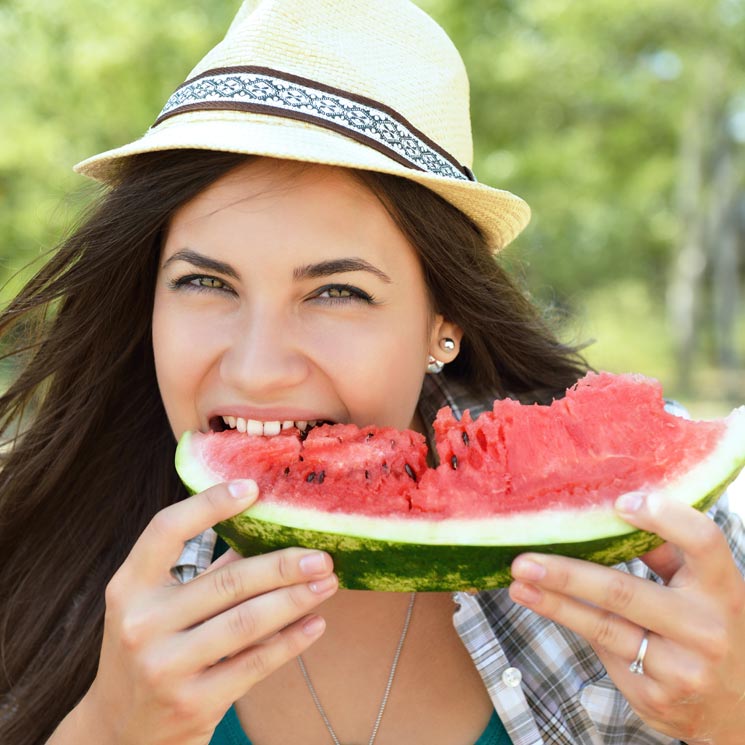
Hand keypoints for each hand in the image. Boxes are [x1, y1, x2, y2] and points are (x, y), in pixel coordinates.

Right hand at [80, 480, 337, 744]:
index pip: (166, 530)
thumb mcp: (157, 607)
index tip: (253, 488)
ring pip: (247, 621)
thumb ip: (204, 572)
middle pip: (227, 580)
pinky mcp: (193, 702)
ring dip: (296, 599)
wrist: (121, 731)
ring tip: (328, 582)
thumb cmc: (151, 650)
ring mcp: (164, 666)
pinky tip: (315, 623)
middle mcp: (142, 623)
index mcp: (129, 587)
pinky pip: (255, 663)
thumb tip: (265, 530)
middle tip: (321, 554)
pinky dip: (291, 641)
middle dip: (283, 565)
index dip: (210, 504)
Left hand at [509, 493, 744, 743]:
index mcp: (724, 589)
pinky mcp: (655, 697)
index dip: (663, 518)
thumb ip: (666, 553)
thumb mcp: (704, 588)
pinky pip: (604, 653)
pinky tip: (550, 608)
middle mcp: (706, 629)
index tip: (620, 503)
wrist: (741, 711)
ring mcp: (681, 669)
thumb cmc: (711, 627)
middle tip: (524, 560)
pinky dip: (576, 626)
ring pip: (602, 627)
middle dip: (567, 575)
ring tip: (519, 584)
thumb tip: (611, 513)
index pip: (702, 541)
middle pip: (624, 591)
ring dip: (553, 603)